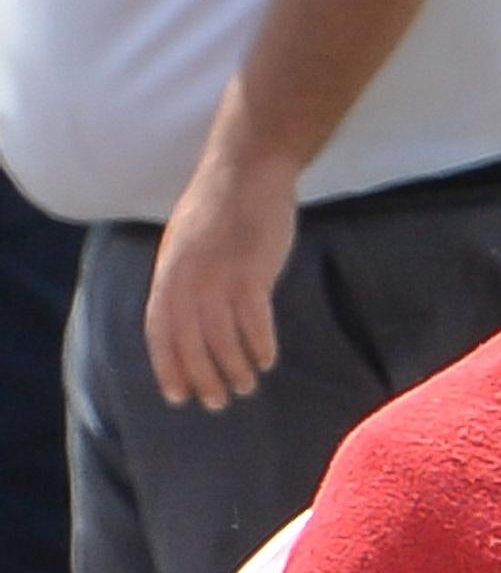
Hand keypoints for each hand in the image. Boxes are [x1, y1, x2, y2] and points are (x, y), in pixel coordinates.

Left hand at [145, 128, 297, 410]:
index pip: (160, 330)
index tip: (179, 396)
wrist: (248, 171)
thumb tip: (190, 319)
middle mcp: (188, 278)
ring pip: (224, 337)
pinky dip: (260, 345)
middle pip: (191, 341)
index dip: (168, 366)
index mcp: (168, 272)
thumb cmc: (220, 205)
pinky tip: (268, 360)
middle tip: (219, 402)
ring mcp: (220, 275)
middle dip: (204, 377)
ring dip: (235, 368)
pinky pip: (255, 321)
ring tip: (247, 386)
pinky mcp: (253, 271)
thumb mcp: (186, 242)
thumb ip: (185, 279)